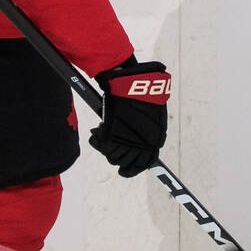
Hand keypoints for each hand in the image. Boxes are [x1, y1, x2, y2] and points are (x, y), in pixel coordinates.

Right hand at [91, 58, 170, 176]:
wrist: (133, 80)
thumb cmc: (143, 94)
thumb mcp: (152, 116)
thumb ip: (147, 133)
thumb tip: (141, 149)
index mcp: (154, 139)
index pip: (143, 163)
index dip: (132, 169)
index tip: (123, 170)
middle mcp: (142, 143)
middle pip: (125, 162)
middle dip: (116, 156)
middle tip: (110, 146)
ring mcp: (128, 139)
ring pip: (113, 156)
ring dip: (106, 148)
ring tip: (102, 134)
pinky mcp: (113, 133)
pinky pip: (102, 147)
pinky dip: (96, 139)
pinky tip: (97, 131)